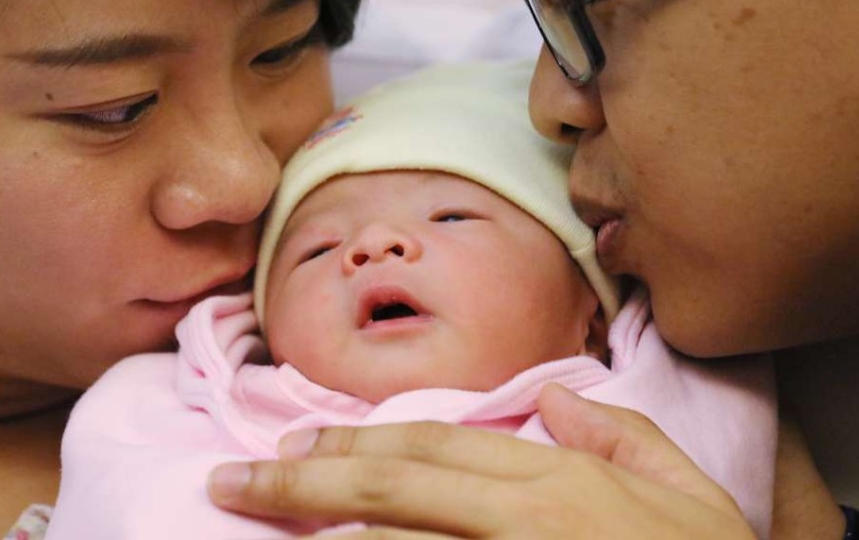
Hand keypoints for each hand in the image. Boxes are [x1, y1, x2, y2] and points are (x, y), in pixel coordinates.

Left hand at [208, 384, 756, 537]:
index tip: (299, 444)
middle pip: (393, 483)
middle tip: (236, 481)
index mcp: (558, 479)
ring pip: (391, 539)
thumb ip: (620, 433)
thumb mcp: (687, 493)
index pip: (436, 443)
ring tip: (255, 518)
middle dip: (305, 481)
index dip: (358, 440)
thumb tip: (555, 397)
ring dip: (319, 529)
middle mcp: (523, 517)